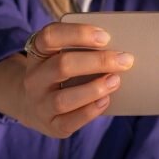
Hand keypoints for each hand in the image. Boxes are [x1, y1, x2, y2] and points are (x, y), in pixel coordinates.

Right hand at [16, 22, 133, 137]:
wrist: (33, 105)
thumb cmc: (58, 73)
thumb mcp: (60, 55)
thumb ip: (83, 49)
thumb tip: (118, 51)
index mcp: (38, 53)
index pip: (50, 36)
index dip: (78, 34)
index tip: (105, 36)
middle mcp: (34, 79)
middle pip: (62, 66)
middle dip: (98, 61)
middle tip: (125, 59)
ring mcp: (39, 104)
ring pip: (63, 99)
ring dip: (94, 88)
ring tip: (116, 80)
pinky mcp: (51, 125)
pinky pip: (70, 121)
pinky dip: (90, 110)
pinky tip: (106, 100)